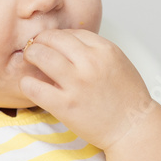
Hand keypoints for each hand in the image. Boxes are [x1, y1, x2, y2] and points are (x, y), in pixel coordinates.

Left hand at [20, 29, 153, 150]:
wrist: (133, 128)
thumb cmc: (127, 98)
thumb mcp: (118, 63)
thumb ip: (95, 50)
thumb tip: (67, 43)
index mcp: (105, 50)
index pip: (71, 32)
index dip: (57, 37)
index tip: (51, 44)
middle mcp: (90, 62)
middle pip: (53, 39)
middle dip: (39, 41)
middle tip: (35, 49)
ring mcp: (77, 84)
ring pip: (41, 56)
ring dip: (30, 55)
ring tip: (29, 62)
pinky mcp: (65, 105)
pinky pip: (34, 87)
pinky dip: (27, 83)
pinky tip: (29, 85)